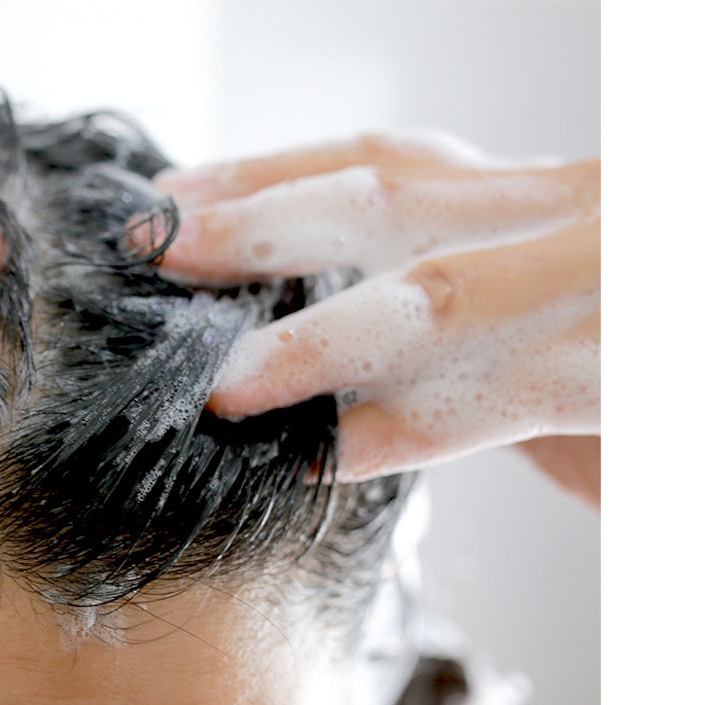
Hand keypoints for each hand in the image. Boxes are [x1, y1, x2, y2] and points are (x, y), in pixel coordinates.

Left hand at [155, 135, 598, 504]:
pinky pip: (486, 407)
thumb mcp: (549, 310)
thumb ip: (454, 306)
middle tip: (163, 251)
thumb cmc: (619, 370)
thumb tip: (316, 333)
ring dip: (312, 346)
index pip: (390, 164)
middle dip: (261, 231)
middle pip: (388, 203)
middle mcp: (576, 217)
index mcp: (545, 197)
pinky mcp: (615, 381)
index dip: (269, 178)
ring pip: (431, 301)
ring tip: (224, 385)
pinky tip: (315, 461)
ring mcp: (606, 290)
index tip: (171, 200)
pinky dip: (391, 435)